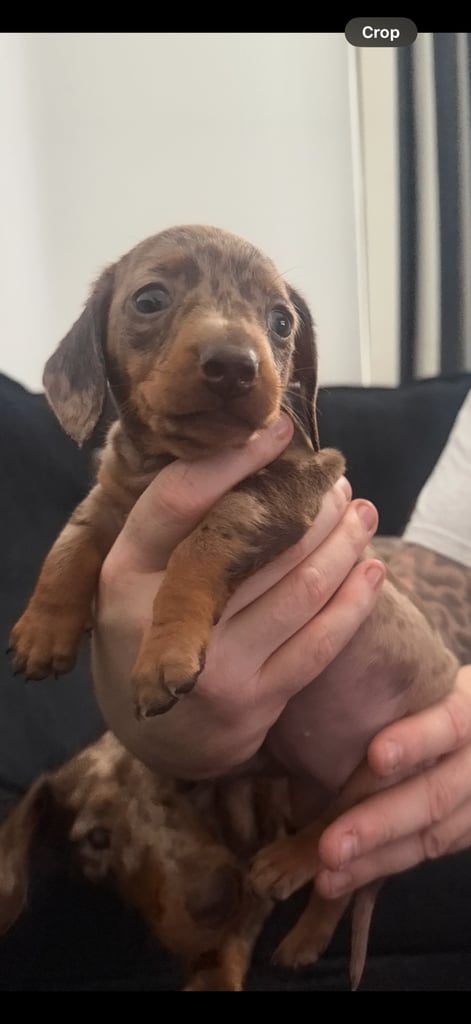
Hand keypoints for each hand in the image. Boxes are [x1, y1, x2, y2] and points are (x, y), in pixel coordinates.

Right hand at [91, 413, 383, 778]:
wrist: (155, 733)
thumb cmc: (150, 627)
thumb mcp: (137, 574)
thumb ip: (173, 524)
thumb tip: (245, 449)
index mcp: (125, 572)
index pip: (180, 498)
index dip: (235, 459)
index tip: (282, 431)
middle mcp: (162, 619)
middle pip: (255, 542)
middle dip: (310, 503)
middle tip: (336, 477)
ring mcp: (214, 666)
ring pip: (301, 588)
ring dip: (342, 542)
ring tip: (360, 511)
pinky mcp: (255, 701)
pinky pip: (320, 642)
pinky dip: (354, 600)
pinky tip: (371, 569)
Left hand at [316, 663, 470, 897]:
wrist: (470, 735)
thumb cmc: (425, 695)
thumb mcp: (421, 686)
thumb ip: (389, 696)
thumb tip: (311, 694)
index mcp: (470, 707)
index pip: (451, 722)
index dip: (418, 740)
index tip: (377, 756)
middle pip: (437, 794)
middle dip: (380, 823)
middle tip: (330, 847)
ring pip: (431, 836)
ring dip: (375, 859)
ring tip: (327, 876)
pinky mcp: (469, 830)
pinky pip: (426, 852)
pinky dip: (384, 866)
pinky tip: (345, 877)